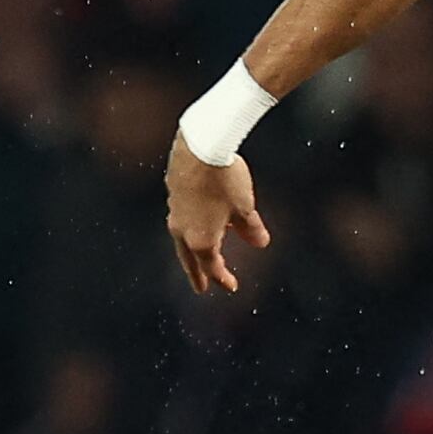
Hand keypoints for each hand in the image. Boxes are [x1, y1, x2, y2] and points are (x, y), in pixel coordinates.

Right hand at [167, 138, 270, 294]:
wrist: (200, 145)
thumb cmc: (225, 179)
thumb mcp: (245, 207)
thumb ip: (252, 229)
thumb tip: (260, 243)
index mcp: (201, 240)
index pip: (213, 268)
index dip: (223, 278)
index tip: (231, 286)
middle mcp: (183, 230)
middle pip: (189, 259)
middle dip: (197, 274)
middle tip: (201, 288)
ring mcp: (174, 210)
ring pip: (182, 238)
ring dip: (191, 251)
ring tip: (197, 257)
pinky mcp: (172, 192)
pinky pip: (181, 217)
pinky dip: (190, 226)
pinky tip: (195, 220)